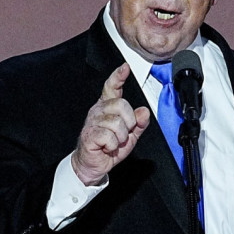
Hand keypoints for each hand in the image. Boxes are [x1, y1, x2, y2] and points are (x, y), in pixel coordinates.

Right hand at [72, 63, 149, 184]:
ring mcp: (92, 122)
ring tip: (114, 142)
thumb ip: (139, 124)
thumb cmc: (108, 148)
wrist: (93, 165)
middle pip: (121, 104)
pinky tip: (107, 147)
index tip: (125, 68)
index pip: (111, 87)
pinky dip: (113, 145)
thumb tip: (144, 112)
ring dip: (121, 137)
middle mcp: (98, 111)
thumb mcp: (130, 136)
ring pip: (117, 123)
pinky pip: (110, 136)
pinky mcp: (89, 134)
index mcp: (107, 108)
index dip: (118, 76)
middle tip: (123, 133)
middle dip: (129, 122)